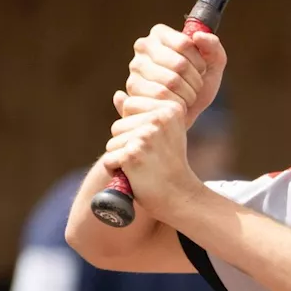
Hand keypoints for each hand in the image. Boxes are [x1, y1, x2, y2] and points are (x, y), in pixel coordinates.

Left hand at [101, 98, 203, 221]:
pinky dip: (117, 171)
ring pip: (112, 143)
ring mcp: (146, 135)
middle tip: (150, 158)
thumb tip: (117, 94)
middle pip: (118, 125)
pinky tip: (136, 176)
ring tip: (144, 166)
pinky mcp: (133, 153)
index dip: (135, 127)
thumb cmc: (170, 165)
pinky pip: (109, 159)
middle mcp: (159, 118)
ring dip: (122, 158)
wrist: (180, 195)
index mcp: (170, 108)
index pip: (129, 105)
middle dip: (126, 143)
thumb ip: (141, 113)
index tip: (156, 143)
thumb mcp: (163, 133)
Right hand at [115, 23, 227, 126]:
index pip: (185, 43)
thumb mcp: (213, 65)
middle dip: (195, 81)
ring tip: (186, 96)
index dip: (199, 62)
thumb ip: (213, 46)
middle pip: (180, 64)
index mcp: (161, 34)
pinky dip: (177, 104)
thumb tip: (198, 36)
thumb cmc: (196, 85)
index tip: (200, 69)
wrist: (184, 115)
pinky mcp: (132, 87)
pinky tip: (174, 104)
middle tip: (194, 86)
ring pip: (172, 81)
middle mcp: (143, 45)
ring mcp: (135, 66)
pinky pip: (163, 96)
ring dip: (188, 94)